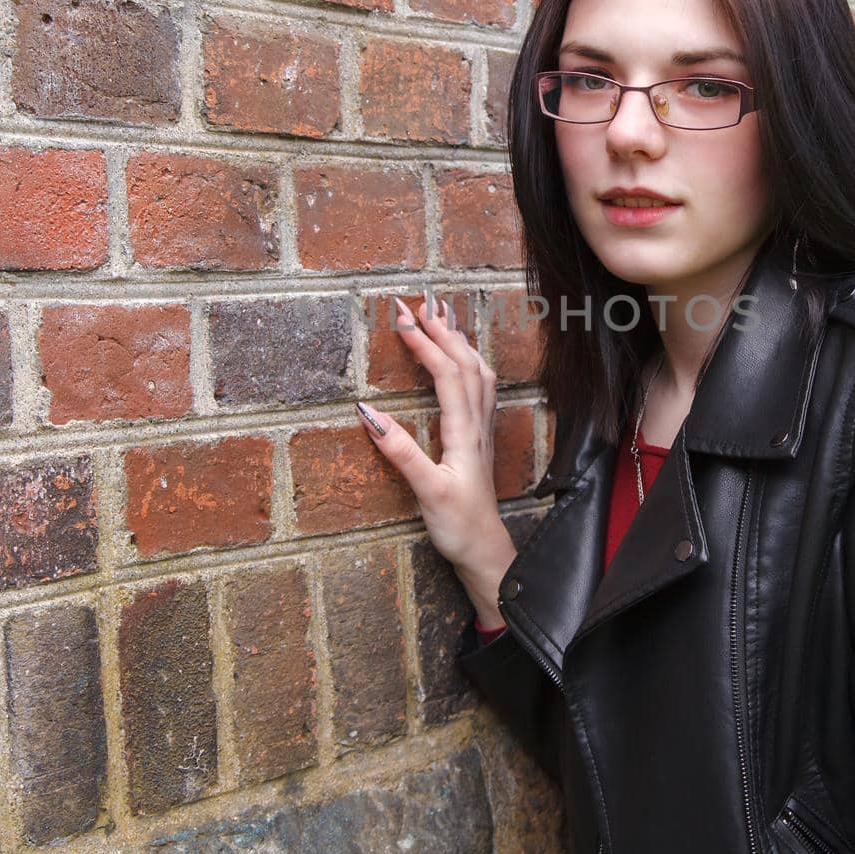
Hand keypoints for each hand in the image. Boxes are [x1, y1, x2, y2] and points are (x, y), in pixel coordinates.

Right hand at [357, 293, 516, 620]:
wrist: (485, 550)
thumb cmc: (457, 525)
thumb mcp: (426, 491)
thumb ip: (401, 453)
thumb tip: (369, 415)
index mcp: (463, 432)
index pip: (446, 374)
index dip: (425, 343)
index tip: (402, 318)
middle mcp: (476, 424)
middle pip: (465, 364)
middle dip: (441, 330)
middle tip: (416, 303)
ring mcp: (481, 430)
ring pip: (478, 372)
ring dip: (459, 341)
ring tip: (441, 317)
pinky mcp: (479, 439)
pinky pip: (480, 388)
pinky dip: (469, 362)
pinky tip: (462, 359)